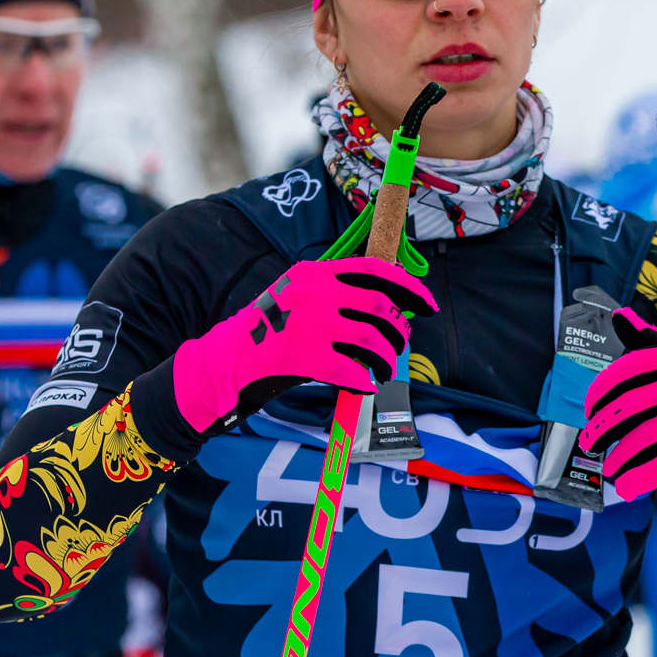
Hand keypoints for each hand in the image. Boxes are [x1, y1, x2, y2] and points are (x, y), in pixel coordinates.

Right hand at [171, 256, 437, 432]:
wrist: (227, 358)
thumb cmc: (270, 331)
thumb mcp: (299, 295)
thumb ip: (336, 294)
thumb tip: (389, 310)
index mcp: (316, 271)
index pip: (375, 269)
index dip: (409, 287)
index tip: (429, 305)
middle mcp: (315, 291)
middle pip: (379, 305)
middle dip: (399, 329)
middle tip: (400, 346)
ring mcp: (309, 323)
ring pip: (371, 339)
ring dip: (388, 358)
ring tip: (386, 370)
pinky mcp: (304, 356)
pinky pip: (351, 370)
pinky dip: (365, 381)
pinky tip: (367, 387)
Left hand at [579, 308, 656, 501]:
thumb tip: (620, 316)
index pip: (631, 368)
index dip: (602, 391)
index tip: (590, 408)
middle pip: (631, 405)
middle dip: (603, 428)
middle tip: (590, 441)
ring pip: (643, 438)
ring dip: (619, 458)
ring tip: (609, 468)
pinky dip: (639, 478)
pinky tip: (626, 487)